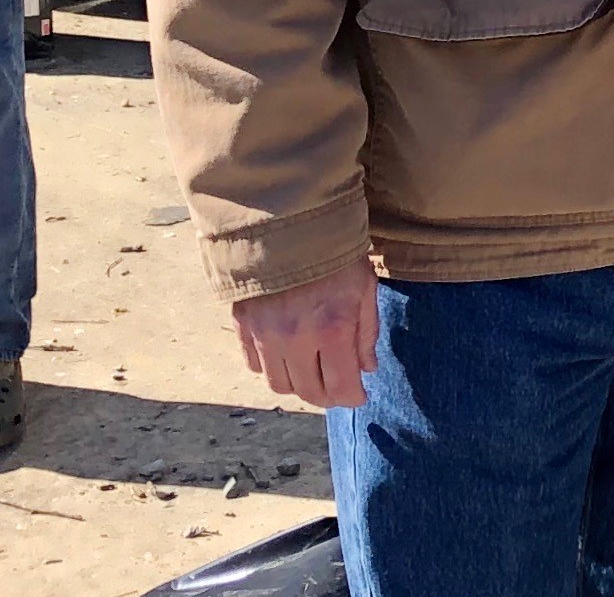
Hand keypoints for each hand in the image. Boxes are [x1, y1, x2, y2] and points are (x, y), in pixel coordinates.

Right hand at [232, 256, 380, 408]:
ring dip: (298, 385)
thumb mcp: (365, 288)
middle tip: (337, 388)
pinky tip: (287, 355)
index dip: (351, 398)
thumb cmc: (337, 254)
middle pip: (307, 391)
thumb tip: (366, 370)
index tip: (358, 397)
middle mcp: (296, 338)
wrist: (291, 221)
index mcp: (332, 328)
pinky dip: (271, 367)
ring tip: (313, 371)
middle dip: (326, 396)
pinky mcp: (242, 324)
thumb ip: (366, 333)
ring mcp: (265, 333)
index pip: (340, 386)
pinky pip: (254, 364)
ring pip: (279, 384)